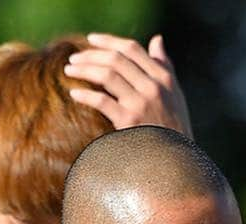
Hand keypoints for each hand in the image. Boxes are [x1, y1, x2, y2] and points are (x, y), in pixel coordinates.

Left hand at [65, 32, 192, 135]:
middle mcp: (153, 87)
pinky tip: (75, 94)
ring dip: (84, 69)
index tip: (91, 40)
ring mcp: (141, 103)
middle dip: (91, 54)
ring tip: (69, 69)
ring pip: (107, 74)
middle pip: (116, 59)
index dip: (109, 41)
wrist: (176, 162)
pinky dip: (85, 95)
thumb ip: (165, 66)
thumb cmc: (175, 128)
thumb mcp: (175, 95)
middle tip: (74, 57)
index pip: (132, 49)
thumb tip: (157, 40)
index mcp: (164, 78)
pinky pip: (101, 101)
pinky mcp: (129, 121)